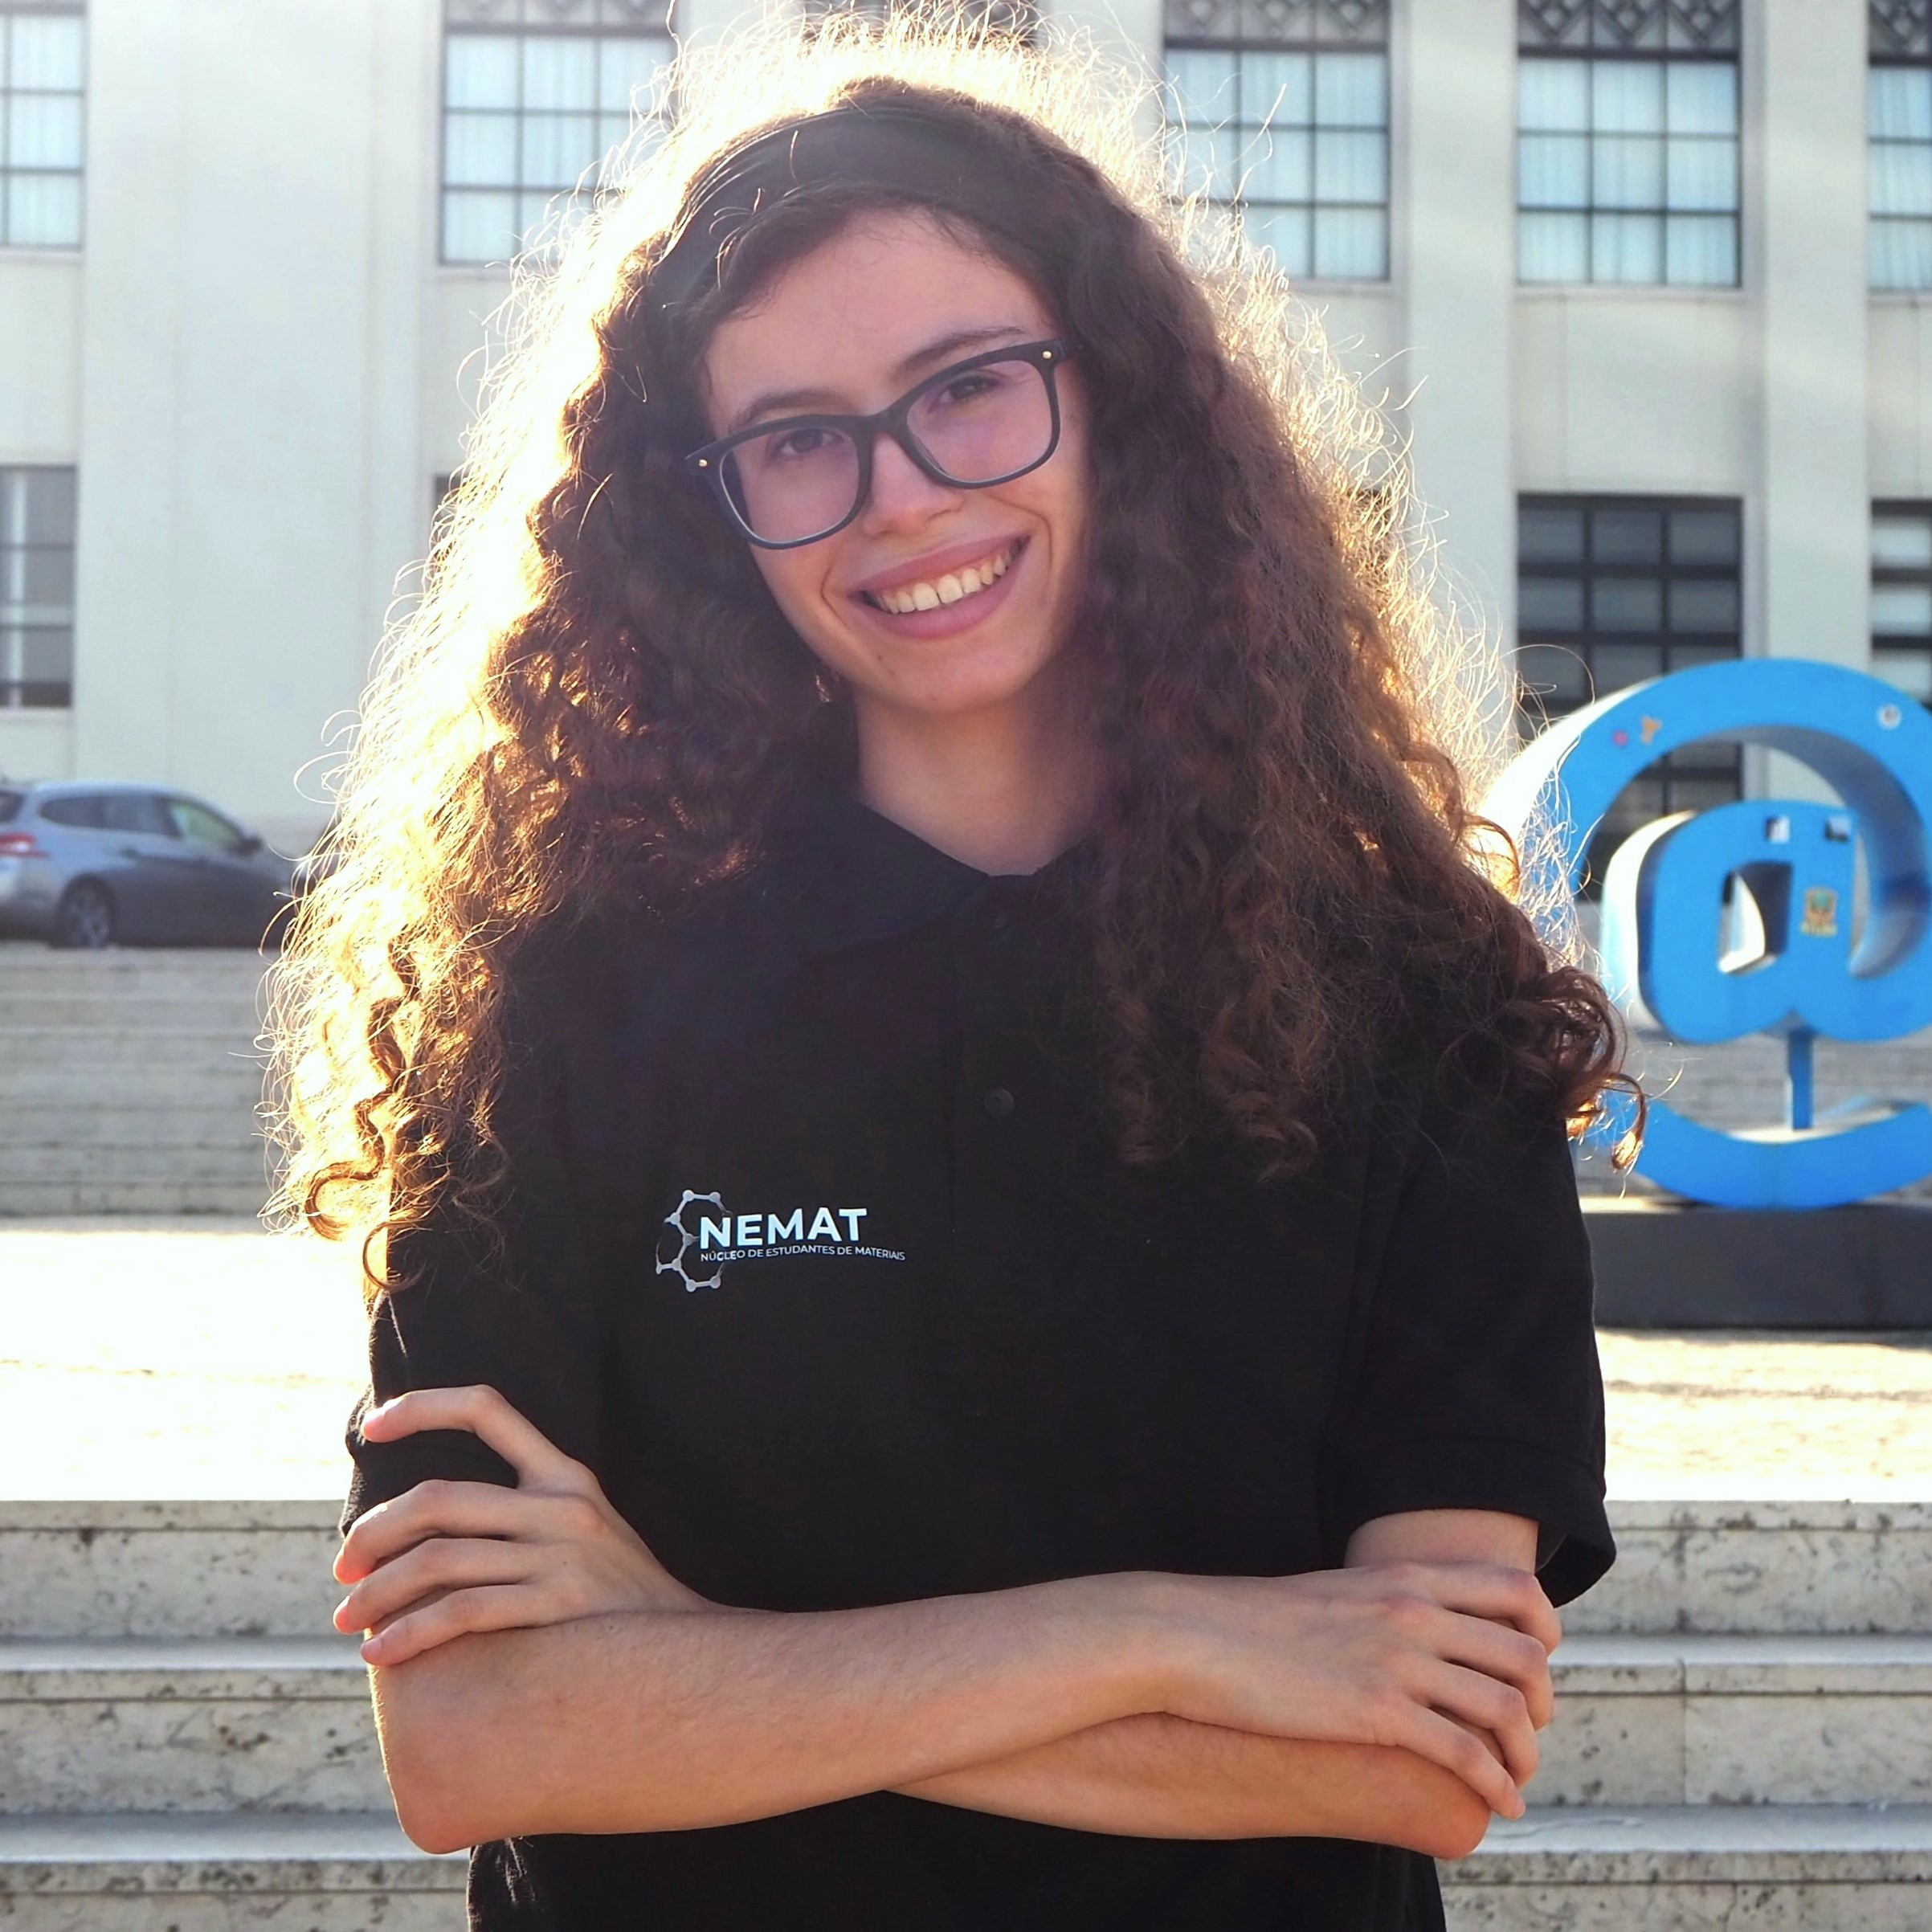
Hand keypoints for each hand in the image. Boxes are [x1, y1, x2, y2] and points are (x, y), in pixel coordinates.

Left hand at [334, 1384, 706, 1666]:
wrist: (688, 1655)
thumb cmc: (619, 1602)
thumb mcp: (589, 1532)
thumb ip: (526, 1517)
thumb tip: (430, 1530)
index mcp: (566, 1475)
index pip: (487, 1408)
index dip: (423, 1408)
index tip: (372, 1429)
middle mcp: (561, 1505)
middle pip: (439, 1499)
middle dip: (375, 1532)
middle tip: (342, 1567)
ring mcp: (561, 1555)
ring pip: (439, 1560)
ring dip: (378, 1591)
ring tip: (347, 1620)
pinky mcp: (558, 1606)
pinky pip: (462, 1612)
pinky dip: (409, 1633)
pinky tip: (381, 1654)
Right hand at [1149, 1561, 1558, 1819]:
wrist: (1198, 1637)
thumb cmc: (1255, 1622)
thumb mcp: (1336, 1593)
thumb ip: (1384, 1602)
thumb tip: (1411, 1627)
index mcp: (1404, 1577)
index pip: (1516, 1587)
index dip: (1545, 1628)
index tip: (1537, 1662)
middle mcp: (1413, 1612)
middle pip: (1525, 1652)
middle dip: (1544, 1700)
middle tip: (1531, 1730)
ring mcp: (1397, 1660)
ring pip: (1507, 1706)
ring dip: (1527, 1751)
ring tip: (1518, 1777)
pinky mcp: (1377, 1711)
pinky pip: (1466, 1753)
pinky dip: (1496, 1784)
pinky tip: (1500, 1805)